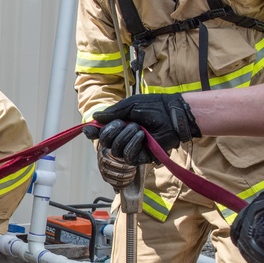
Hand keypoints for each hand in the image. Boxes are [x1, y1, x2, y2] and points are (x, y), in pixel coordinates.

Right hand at [84, 94, 200, 164]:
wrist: (173, 114)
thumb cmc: (153, 106)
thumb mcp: (129, 105)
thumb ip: (112, 112)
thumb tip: (95, 117)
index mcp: (117, 124)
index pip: (99, 132)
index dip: (92, 132)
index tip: (90, 129)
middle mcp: (122, 137)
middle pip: (104, 143)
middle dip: (110, 132)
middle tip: (122, 123)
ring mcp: (131, 148)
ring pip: (115, 151)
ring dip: (124, 137)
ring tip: (137, 127)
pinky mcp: (141, 157)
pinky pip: (128, 157)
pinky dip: (132, 145)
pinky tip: (141, 136)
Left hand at [96, 145, 136, 189]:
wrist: (104, 147)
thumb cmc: (111, 161)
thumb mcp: (112, 171)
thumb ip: (115, 180)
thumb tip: (117, 192)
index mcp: (105, 176)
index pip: (115, 184)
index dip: (124, 184)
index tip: (131, 181)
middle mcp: (103, 169)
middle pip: (118, 176)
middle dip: (128, 175)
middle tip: (134, 173)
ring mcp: (103, 161)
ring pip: (118, 167)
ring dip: (127, 168)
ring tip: (133, 167)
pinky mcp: (105, 152)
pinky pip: (116, 158)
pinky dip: (124, 160)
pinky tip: (128, 160)